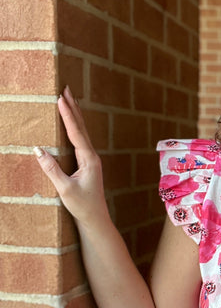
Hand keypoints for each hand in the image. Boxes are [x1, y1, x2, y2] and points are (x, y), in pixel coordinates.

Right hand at [35, 86, 108, 226]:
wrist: (96, 219)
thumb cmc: (82, 206)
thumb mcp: (64, 188)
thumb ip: (51, 169)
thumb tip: (38, 149)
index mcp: (89, 159)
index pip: (76, 132)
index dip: (67, 115)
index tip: (60, 98)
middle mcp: (92, 156)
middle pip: (81, 127)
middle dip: (73, 107)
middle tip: (66, 89)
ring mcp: (91, 160)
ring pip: (82, 132)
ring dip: (75, 115)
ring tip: (69, 99)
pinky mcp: (88, 164)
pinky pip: (80, 140)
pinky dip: (75, 127)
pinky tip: (72, 123)